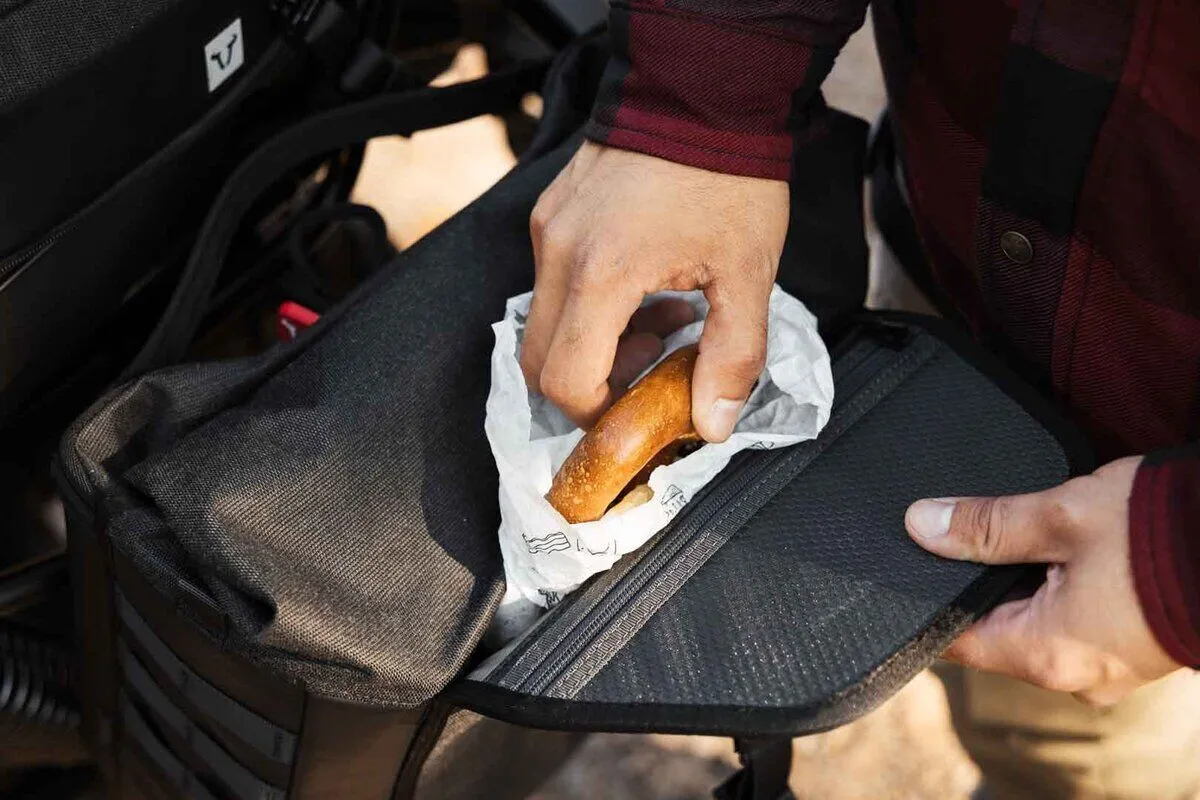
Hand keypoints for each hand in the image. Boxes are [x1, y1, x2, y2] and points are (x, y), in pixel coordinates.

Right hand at [522, 141, 789, 441]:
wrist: (705, 89)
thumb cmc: (729, 176)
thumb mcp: (748, 274)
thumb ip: (731, 357)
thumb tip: (710, 425)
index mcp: (601, 275)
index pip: (565, 382)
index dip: (597, 414)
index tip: (637, 412)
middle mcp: (557, 254)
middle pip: (539, 362)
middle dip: (591, 384)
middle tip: (650, 366)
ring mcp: (547, 230)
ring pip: (545, 323)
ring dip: (594, 343)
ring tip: (661, 318)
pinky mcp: (550, 214)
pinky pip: (552, 283)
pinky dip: (589, 305)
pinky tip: (644, 285)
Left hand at [905, 456, 1181, 705]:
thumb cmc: (1165, 533)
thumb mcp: (1062, 516)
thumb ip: (985, 524)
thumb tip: (920, 525)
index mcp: (1045, 655)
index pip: (957, 641)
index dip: (932, 601)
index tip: (917, 566)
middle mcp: (1075, 678)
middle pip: (997, 630)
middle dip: (984, 583)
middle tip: (979, 533)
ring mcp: (1110, 670)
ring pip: (1039, 625)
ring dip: (1030, 582)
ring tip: (1038, 536)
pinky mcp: (1136, 651)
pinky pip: (1079, 625)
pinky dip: (1066, 590)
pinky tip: (1075, 553)